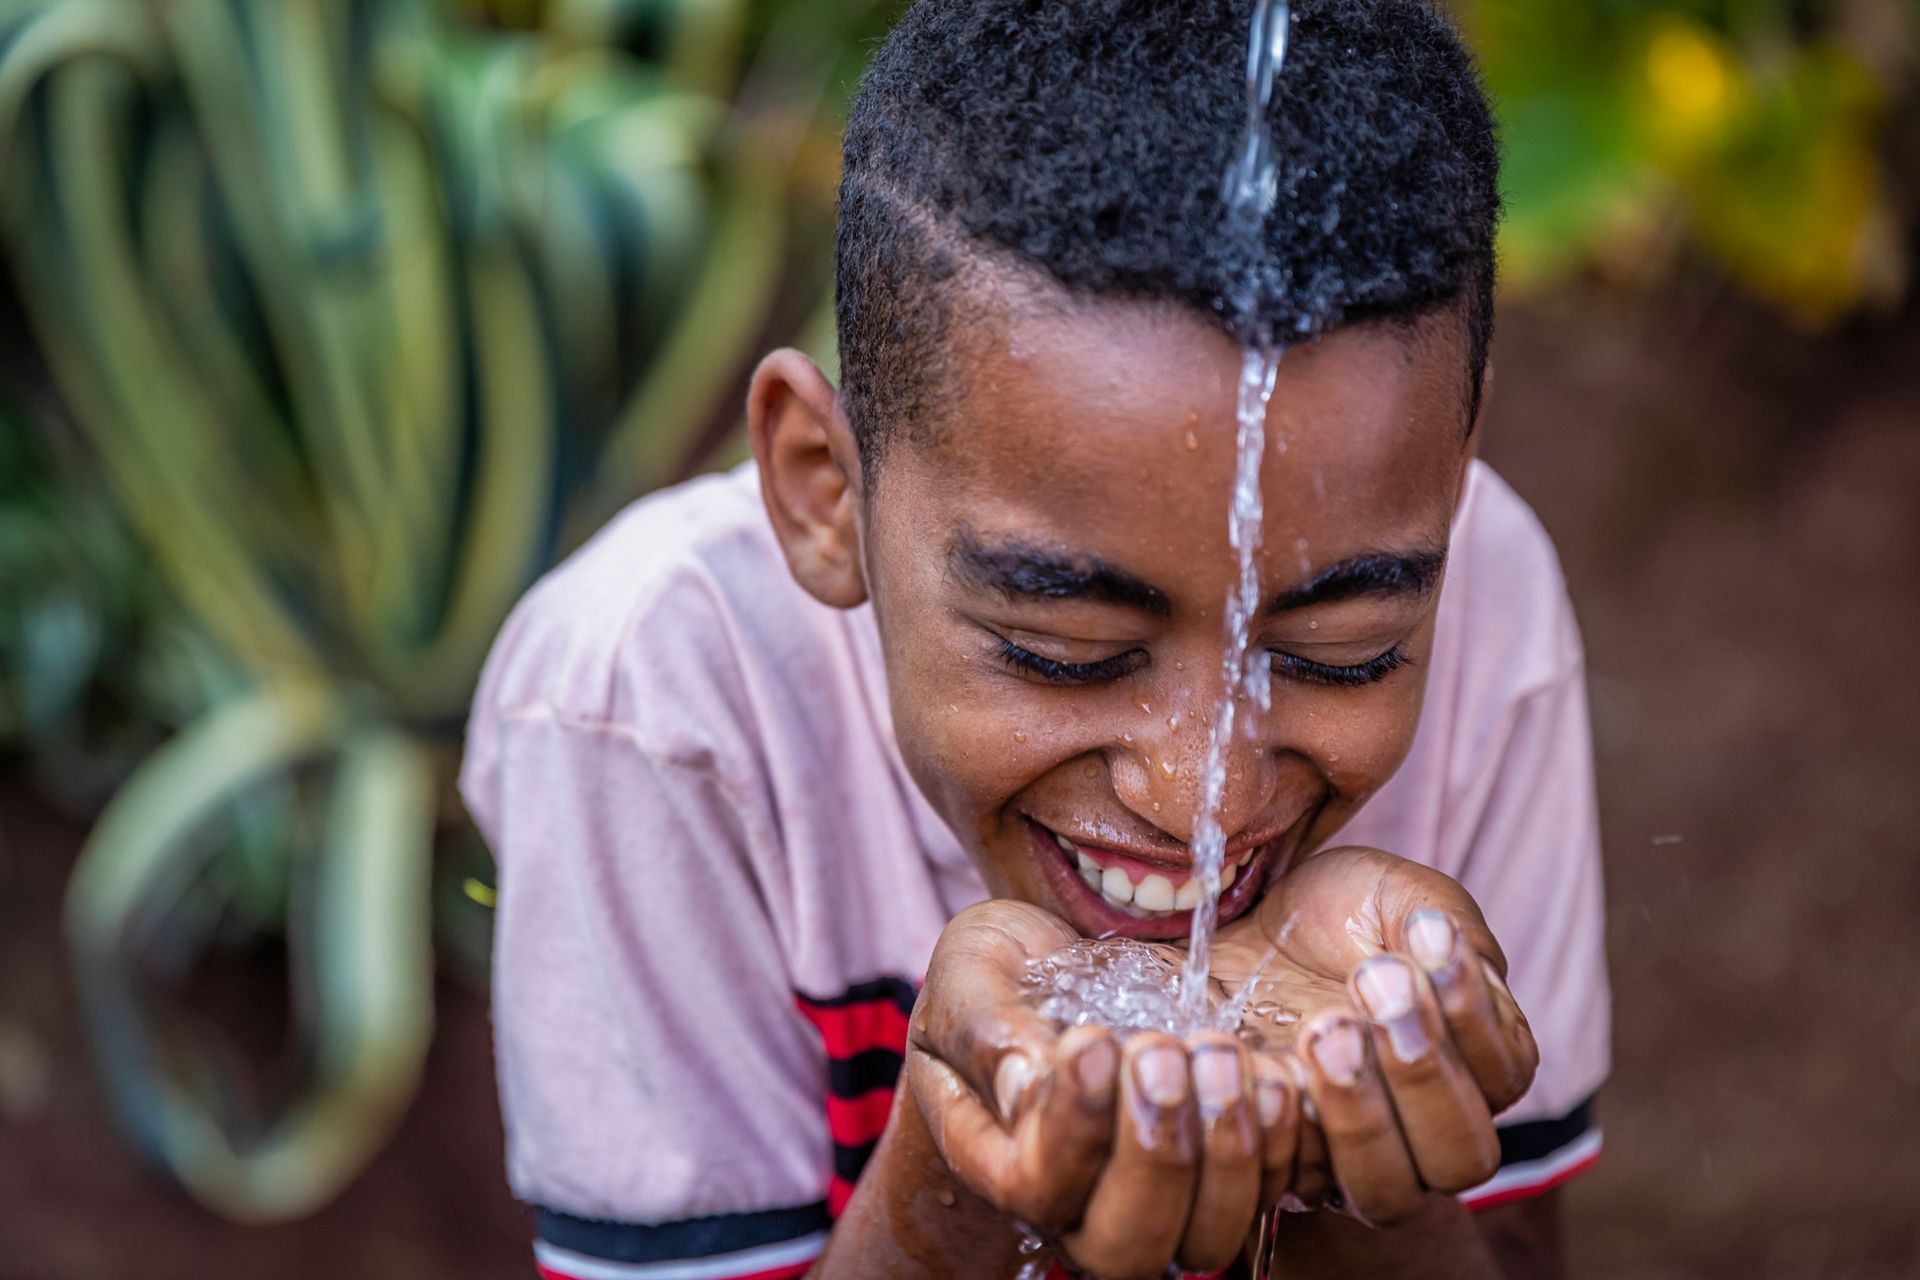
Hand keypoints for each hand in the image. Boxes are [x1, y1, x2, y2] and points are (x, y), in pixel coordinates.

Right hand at [905, 900, 1303, 1279]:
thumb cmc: (1006, 966)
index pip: (1036, 1191)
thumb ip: (987, 1031)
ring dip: (1227, 1150)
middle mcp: (1082, 1202)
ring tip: (1219, 1052)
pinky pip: (1274, 1191)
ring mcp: (1163, 1196)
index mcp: (1004, 1160)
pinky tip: (1276, 1067)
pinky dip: (1286, 1138)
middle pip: (1126, 1249)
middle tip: (1160, 1051)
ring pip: (1208, 1238)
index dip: (1071, 1132)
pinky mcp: (1228, 1169)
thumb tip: (1026, 1088)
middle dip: (1154, 1155)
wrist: (1071, 956)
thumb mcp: (975, 972)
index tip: (1091, 1041)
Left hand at [1208, 845, 1539, 1224]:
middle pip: (1461, 1158)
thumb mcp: (1390, 894)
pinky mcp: (1279, 1164)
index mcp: (1474, 1062)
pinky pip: (1293, 1184)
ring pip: (1386, 1192)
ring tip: (1321, 1028)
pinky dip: (1282, 1127)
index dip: (1471, 1012)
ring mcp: (1350, 1158)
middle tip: (1372, 984)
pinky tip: (1262, 1057)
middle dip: (1423, 1072)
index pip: (1505, 1074)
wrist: (1232, 927)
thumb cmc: (1327, 916)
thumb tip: (1444, 943)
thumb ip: (1439, 919)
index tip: (1421, 934)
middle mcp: (1424, 1129)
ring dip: (1361, 1113)